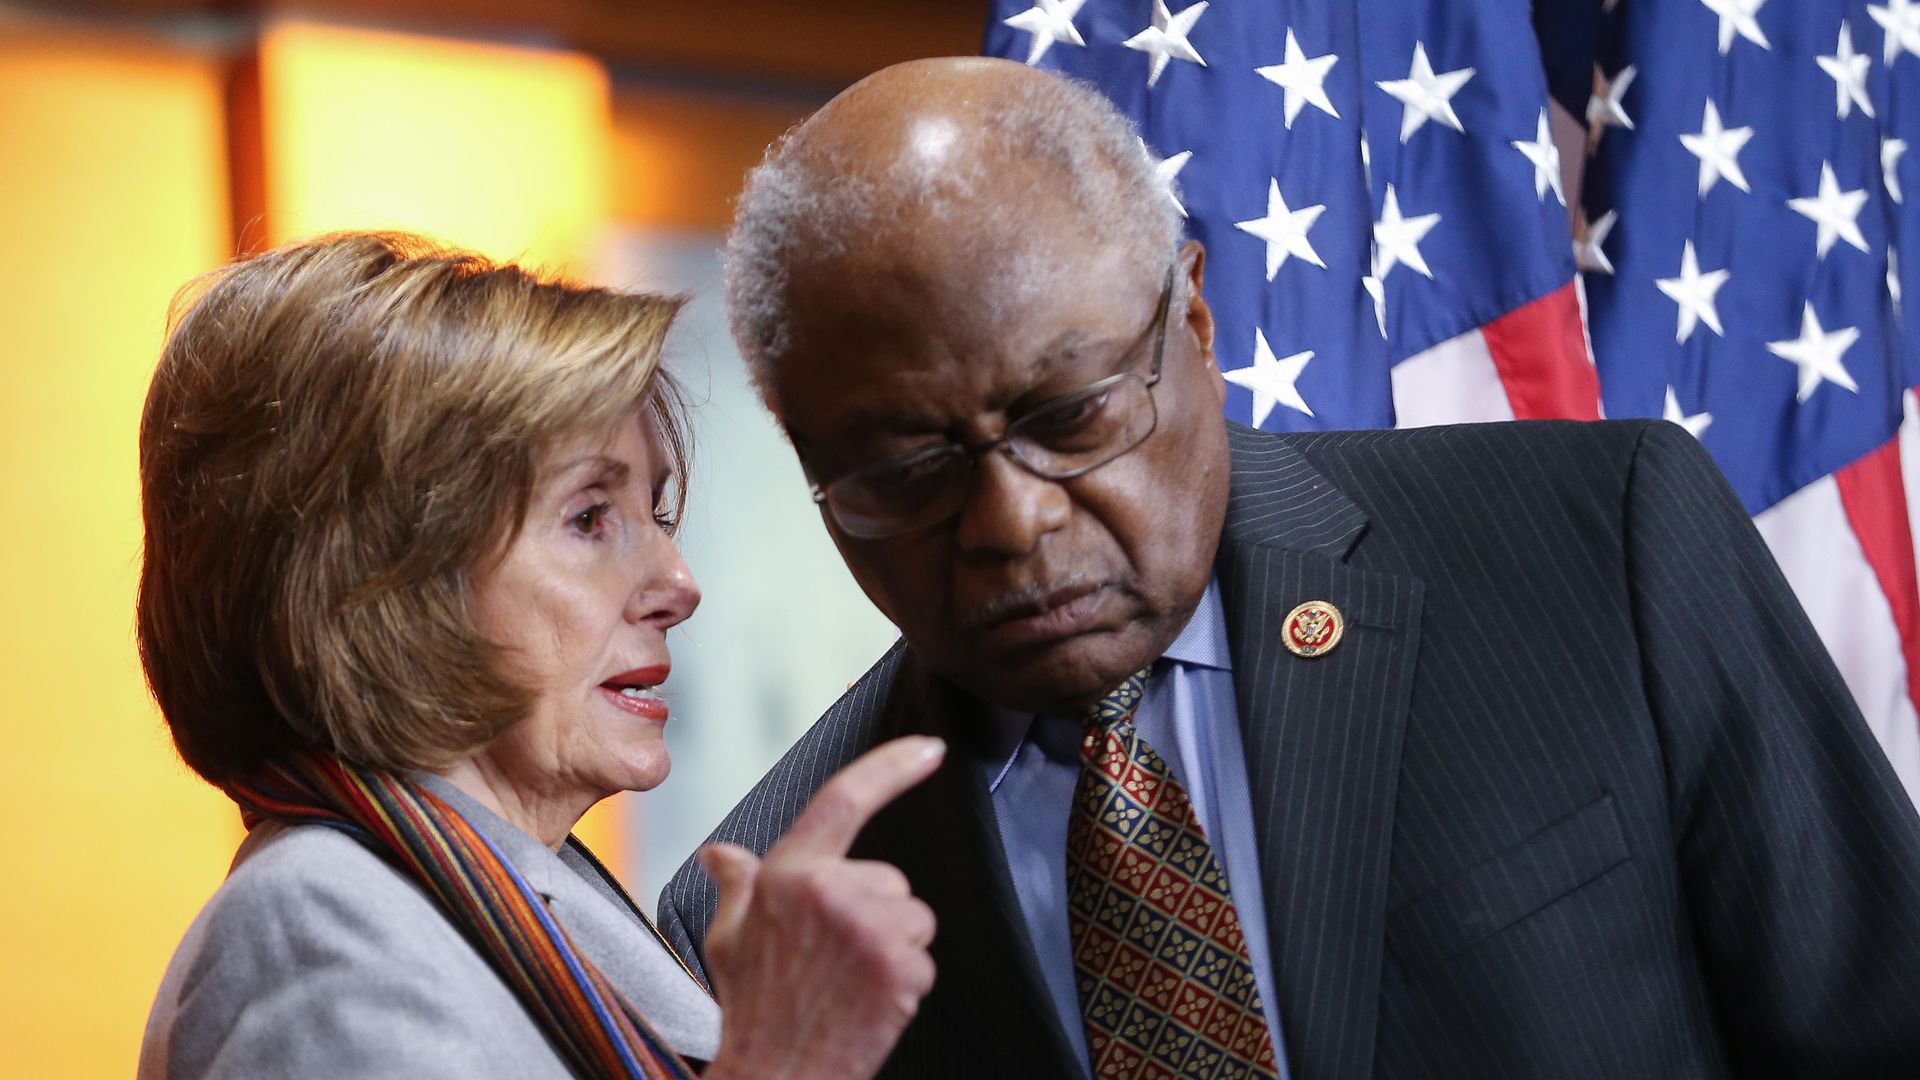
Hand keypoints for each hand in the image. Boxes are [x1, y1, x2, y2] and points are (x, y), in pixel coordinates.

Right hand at [698, 736, 944, 1079]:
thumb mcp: (728, 937)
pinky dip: (905, 982)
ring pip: (913, 918)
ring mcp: (870, 927)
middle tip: (831, 959)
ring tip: (848, 981)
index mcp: (788, 873)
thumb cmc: (752, 1009)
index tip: (928, 748)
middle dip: (873, 914)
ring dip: (892, 948)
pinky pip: (923, 959)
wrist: (776, 1074)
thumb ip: (738, 884)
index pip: (844, 798)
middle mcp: (832, 891)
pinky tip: (868, 1002)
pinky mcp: (901, 965)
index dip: (892, 765)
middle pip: (890, 881)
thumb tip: (721, 854)